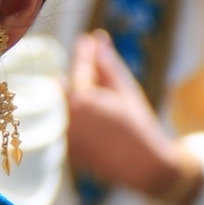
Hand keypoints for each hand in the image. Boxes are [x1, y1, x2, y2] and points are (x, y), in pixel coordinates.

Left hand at [67, 32, 194, 202]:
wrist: (142, 166)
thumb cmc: (138, 125)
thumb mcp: (126, 90)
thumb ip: (107, 65)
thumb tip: (97, 39)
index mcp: (81, 100)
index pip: (80, 68)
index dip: (85, 52)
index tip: (86, 38)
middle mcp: (66, 118)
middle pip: (62, 86)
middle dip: (75, 79)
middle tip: (93, 76)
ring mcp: (63, 135)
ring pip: (60, 106)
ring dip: (72, 99)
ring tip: (99, 104)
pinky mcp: (64, 149)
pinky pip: (63, 125)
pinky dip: (73, 119)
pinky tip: (96, 124)